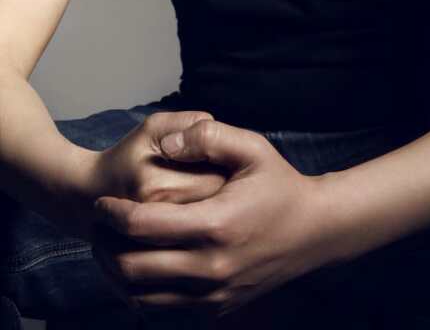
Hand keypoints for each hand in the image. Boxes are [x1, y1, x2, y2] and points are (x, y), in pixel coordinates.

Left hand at [91, 119, 329, 319]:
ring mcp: (214, 294)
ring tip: (110, 247)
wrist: (316, 231)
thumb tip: (168, 144)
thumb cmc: (280, 184)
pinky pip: (163, 309)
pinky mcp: (217, 308)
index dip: (112, 213)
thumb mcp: (252, 147)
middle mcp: (211, 267)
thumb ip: (208, 135)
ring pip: (141, 296)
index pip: (141, 225)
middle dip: (104, 245)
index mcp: (215, 224)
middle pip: (131, 267)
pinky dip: (141, 291)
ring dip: (116, 273)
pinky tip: (139, 267)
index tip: (102, 202)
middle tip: (98, 227)